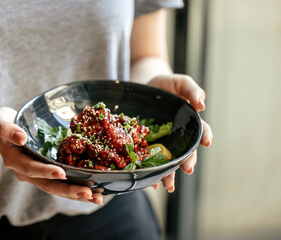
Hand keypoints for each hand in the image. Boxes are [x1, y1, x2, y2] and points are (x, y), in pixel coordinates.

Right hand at [0, 107, 102, 203]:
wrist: (2, 133)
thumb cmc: (2, 124)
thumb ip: (6, 129)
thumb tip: (21, 137)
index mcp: (14, 159)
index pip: (30, 168)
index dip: (45, 172)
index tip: (62, 173)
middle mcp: (25, 172)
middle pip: (47, 185)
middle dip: (68, 190)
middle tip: (89, 193)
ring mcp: (36, 175)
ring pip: (56, 188)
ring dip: (76, 194)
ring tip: (96, 198)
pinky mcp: (46, 174)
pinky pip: (60, 184)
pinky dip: (76, 189)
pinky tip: (94, 193)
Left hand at [148, 74, 212, 192]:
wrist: (142, 89)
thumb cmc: (164, 85)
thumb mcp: (179, 83)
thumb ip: (191, 90)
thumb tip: (202, 104)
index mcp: (190, 122)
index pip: (201, 131)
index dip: (206, 136)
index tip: (207, 142)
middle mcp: (178, 136)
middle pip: (186, 152)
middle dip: (188, 161)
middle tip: (187, 169)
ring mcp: (163, 143)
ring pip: (169, 161)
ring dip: (169, 174)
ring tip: (167, 185)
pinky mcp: (148, 146)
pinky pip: (151, 162)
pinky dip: (151, 173)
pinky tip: (150, 182)